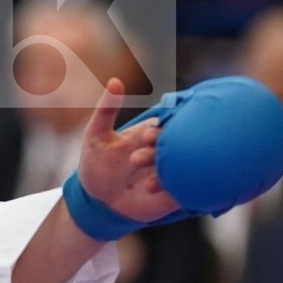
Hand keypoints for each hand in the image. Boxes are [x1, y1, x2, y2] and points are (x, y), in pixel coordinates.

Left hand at [76, 78, 179, 224]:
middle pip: (180, 145)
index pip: (169, 124)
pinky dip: (176, 188)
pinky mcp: (174, 193)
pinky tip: (152, 190)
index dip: (162, 129)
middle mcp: (166, 151)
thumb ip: (106, 109)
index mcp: (151, 132)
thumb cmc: (97, 163)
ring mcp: (172, 172)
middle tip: (139, 159)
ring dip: (169, 172)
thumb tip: (115, 80)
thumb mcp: (96, 135)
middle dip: (164, 151)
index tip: (147, 136)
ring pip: (185, 167)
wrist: (97, 201)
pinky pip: (187, 189)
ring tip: (146, 183)